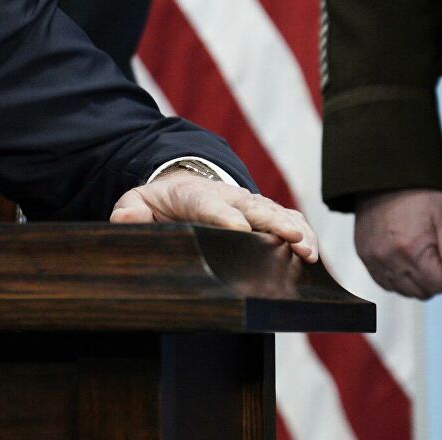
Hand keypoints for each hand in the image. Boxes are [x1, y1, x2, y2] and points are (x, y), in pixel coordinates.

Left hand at [110, 173, 318, 261]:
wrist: (181, 187)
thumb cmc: (160, 202)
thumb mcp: (136, 203)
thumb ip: (129, 211)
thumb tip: (127, 220)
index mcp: (194, 195)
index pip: (210, 204)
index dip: (224, 217)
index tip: (239, 230)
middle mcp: (228, 198)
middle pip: (254, 208)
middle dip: (273, 223)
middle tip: (292, 241)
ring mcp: (250, 206)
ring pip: (278, 214)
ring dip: (296, 231)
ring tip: (309, 253)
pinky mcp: (266, 216)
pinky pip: (290, 221)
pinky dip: (305, 234)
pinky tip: (314, 255)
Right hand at [353, 188, 441, 298]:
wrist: (382, 180)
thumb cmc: (418, 194)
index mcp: (412, 249)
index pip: (440, 286)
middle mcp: (389, 258)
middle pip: (422, 292)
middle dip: (434, 279)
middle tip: (435, 256)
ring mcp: (373, 259)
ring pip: (404, 291)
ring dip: (416, 281)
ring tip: (419, 258)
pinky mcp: (364, 257)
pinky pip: (385, 283)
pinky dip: (398, 278)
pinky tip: (404, 260)